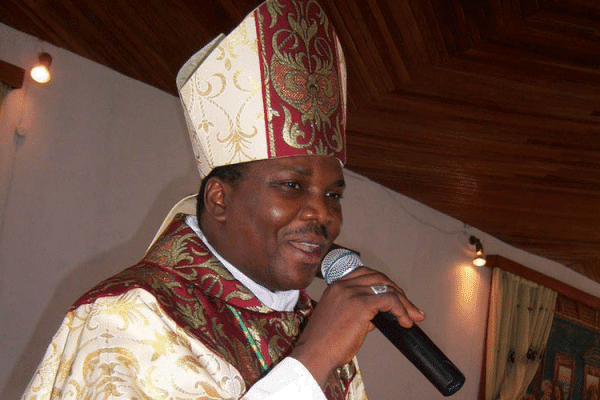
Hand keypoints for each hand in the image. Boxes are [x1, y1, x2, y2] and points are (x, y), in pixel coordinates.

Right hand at [290, 266, 424, 386]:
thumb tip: (377, 315)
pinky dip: (402, 311)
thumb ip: (357, 312)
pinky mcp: (361, 305)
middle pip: (379, 278)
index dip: (383, 283)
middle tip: (410, 308)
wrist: (314, 355)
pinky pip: (390, 301)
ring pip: (387, 288)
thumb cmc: (324, 344)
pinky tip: (406, 322)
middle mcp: (343, 285)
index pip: (365, 274)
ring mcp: (352, 293)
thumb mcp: (339, 320)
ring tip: (413, 316)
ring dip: (404, 303)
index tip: (395, 296)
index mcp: (335, 287)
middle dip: (398, 292)